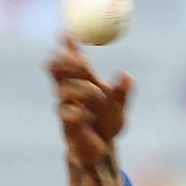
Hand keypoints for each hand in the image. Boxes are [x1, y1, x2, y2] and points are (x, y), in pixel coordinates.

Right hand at [48, 35, 132, 168]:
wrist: (101, 151)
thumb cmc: (107, 124)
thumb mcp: (119, 105)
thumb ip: (122, 91)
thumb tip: (126, 76)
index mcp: (81, 82)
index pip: (70, 59)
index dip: (67, 46)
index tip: (65, 34)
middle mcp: (69, 92)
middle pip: (59, 70)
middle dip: (67, 63)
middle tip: (81, 60)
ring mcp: (65, 108)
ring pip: (67, 90)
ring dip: (84, 91)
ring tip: (100, 99)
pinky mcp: (67, 125)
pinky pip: (70, 113)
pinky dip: (80, 112)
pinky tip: (88, 117)